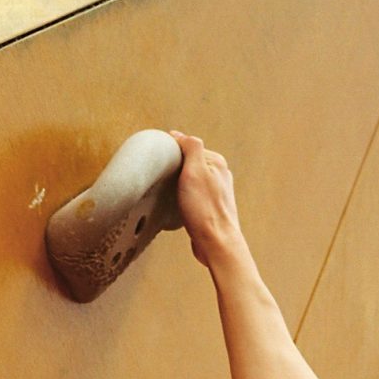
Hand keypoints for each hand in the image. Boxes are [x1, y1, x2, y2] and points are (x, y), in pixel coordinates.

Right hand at [167, 130, 242, 269]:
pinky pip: (193, 196)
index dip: (171, 150)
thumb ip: (191, 147)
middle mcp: (219, 175)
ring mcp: (216, 193)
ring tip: (168, 192)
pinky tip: (177, 206)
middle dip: (175, 168)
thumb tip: (180, 134)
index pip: (189, 145)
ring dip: (178, 184)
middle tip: (161, 177)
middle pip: (190, 163)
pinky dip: (183, 198)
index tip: (158, 159)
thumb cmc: (204, 209)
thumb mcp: (194, 170)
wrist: (216, 243)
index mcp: (216, 162)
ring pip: (191, 181)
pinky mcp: (211, 209)